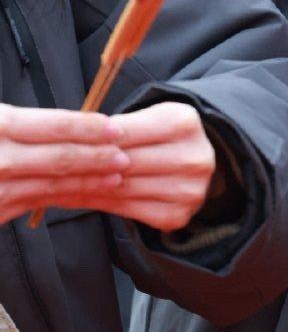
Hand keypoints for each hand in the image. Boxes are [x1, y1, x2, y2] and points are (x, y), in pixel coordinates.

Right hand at [0, 104, 130, 225]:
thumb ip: (22, 122)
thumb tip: (68, 125)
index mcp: (1, 124)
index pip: (55, 126)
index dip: (89, 128)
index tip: (115, 129)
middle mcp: (1, 158)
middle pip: (59, 158)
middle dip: (96, 158)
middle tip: (124, 157)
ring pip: (52, 184)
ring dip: (87, 182)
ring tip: (114, 178)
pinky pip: (38, 202)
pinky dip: (65, 197)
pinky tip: (84, 194)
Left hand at [10, 101, 216, 232]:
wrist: (196, 156)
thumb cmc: (160, 132)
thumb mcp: (146, 115)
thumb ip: (118, 127)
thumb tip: (74, 140)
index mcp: (184, 123)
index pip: (127, 133)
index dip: (92, 140)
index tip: (59, 145)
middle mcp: (193, 158)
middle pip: (124, 164)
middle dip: (84, 167)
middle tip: (46, 170)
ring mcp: (188, 191)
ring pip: (122, 190)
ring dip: (83, 189)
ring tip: (52, 186)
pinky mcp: (177, 216)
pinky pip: (126, 211)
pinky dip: (97, 204)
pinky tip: (74, 199)